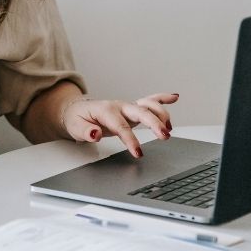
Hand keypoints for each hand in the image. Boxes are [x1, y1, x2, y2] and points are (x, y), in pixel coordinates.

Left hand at [61, 93, 178, 157]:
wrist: (76, 110)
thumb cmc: (77, 119)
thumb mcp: (76, 127)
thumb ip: (86, 131)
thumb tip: (95, 134)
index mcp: (105, 111)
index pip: (121, 126)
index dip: (131, 139)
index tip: (139, 152)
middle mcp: (119, 106)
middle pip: (140, 112)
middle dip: (154, 123)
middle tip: (165, 136)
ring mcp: (127, 107)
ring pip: (148, 105)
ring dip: (161, 114)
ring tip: (169, 128)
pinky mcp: (132, 109)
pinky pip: (149, 100)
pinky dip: (162, 98)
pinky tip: (175, 97)